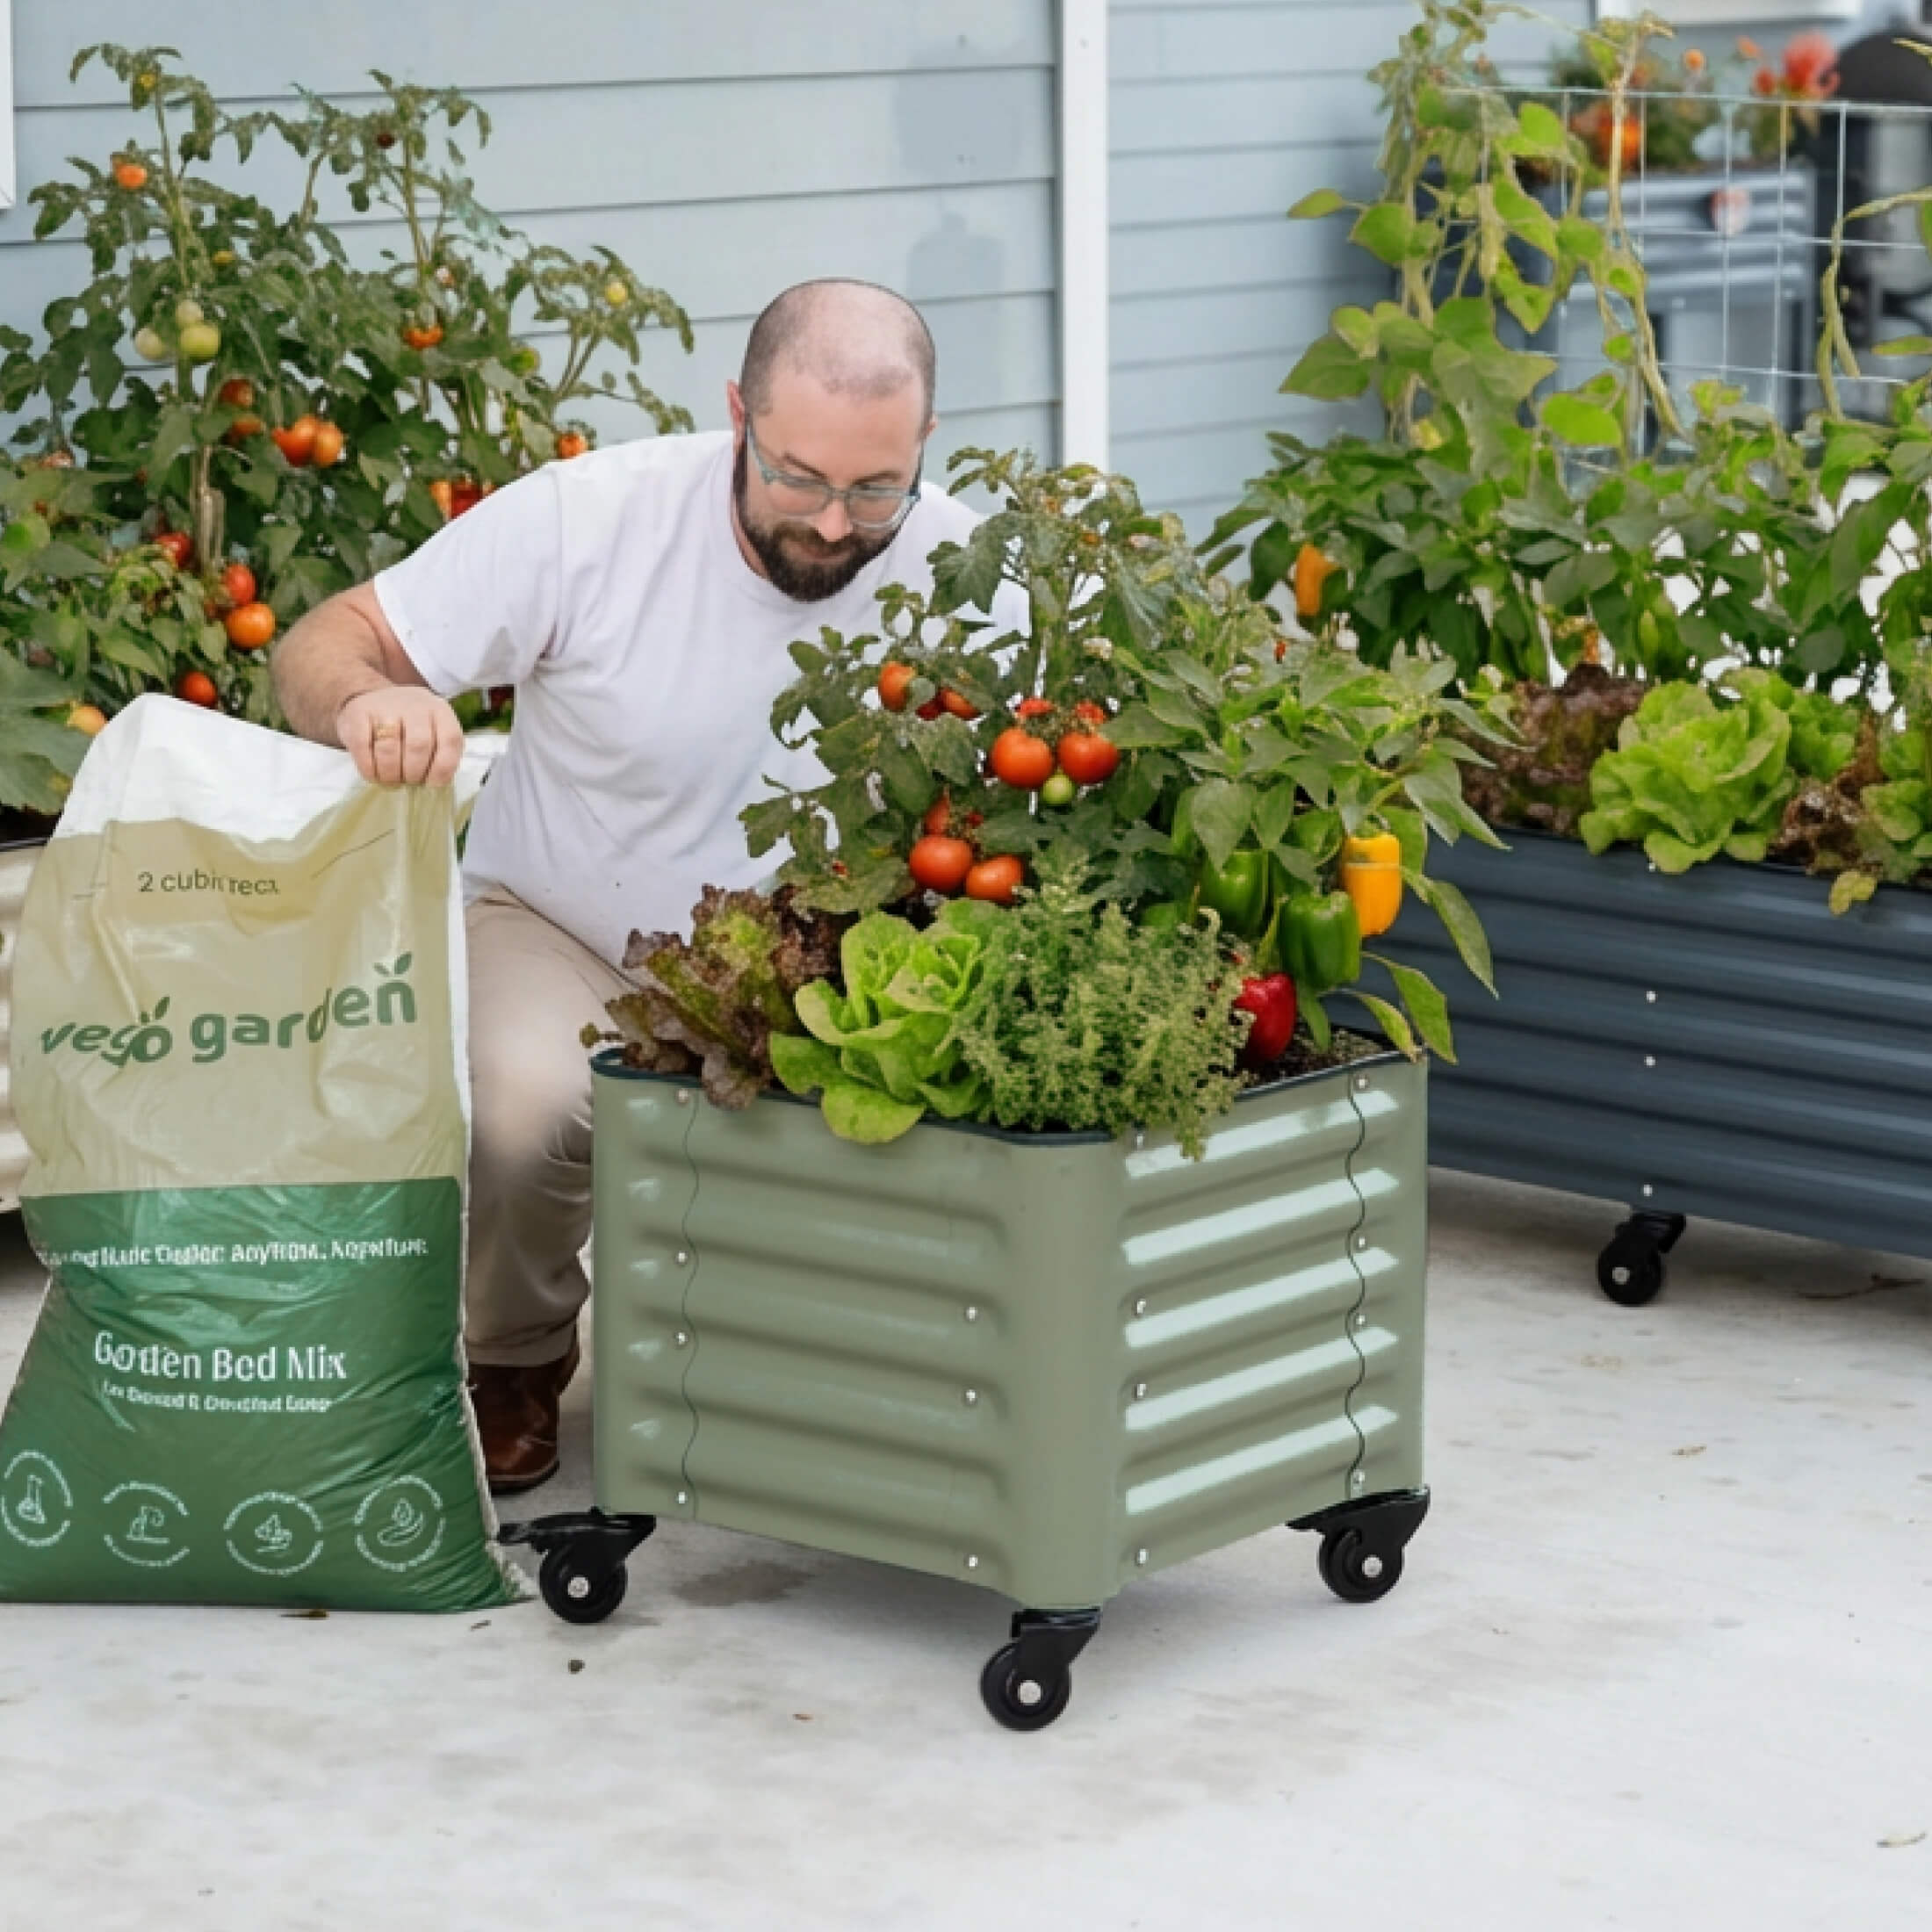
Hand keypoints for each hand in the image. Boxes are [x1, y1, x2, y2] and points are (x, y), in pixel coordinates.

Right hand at [336, 686, 467, 786]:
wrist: (374, 697)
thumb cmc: (409, 727)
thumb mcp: (433, 733)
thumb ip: (439, 755)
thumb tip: (433, 786)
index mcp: (441, 713)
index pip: (450, 741)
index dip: (442, 769)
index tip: (430, 784)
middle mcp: (416, 706)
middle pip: (418, 746)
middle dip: (412, 774)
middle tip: (407, 782)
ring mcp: (386, 706)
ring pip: (389, 749)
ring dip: (390, 774)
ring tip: (391, 780)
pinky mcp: (358, 713)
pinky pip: (362, 747)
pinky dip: (368, 768)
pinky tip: (373, 774)